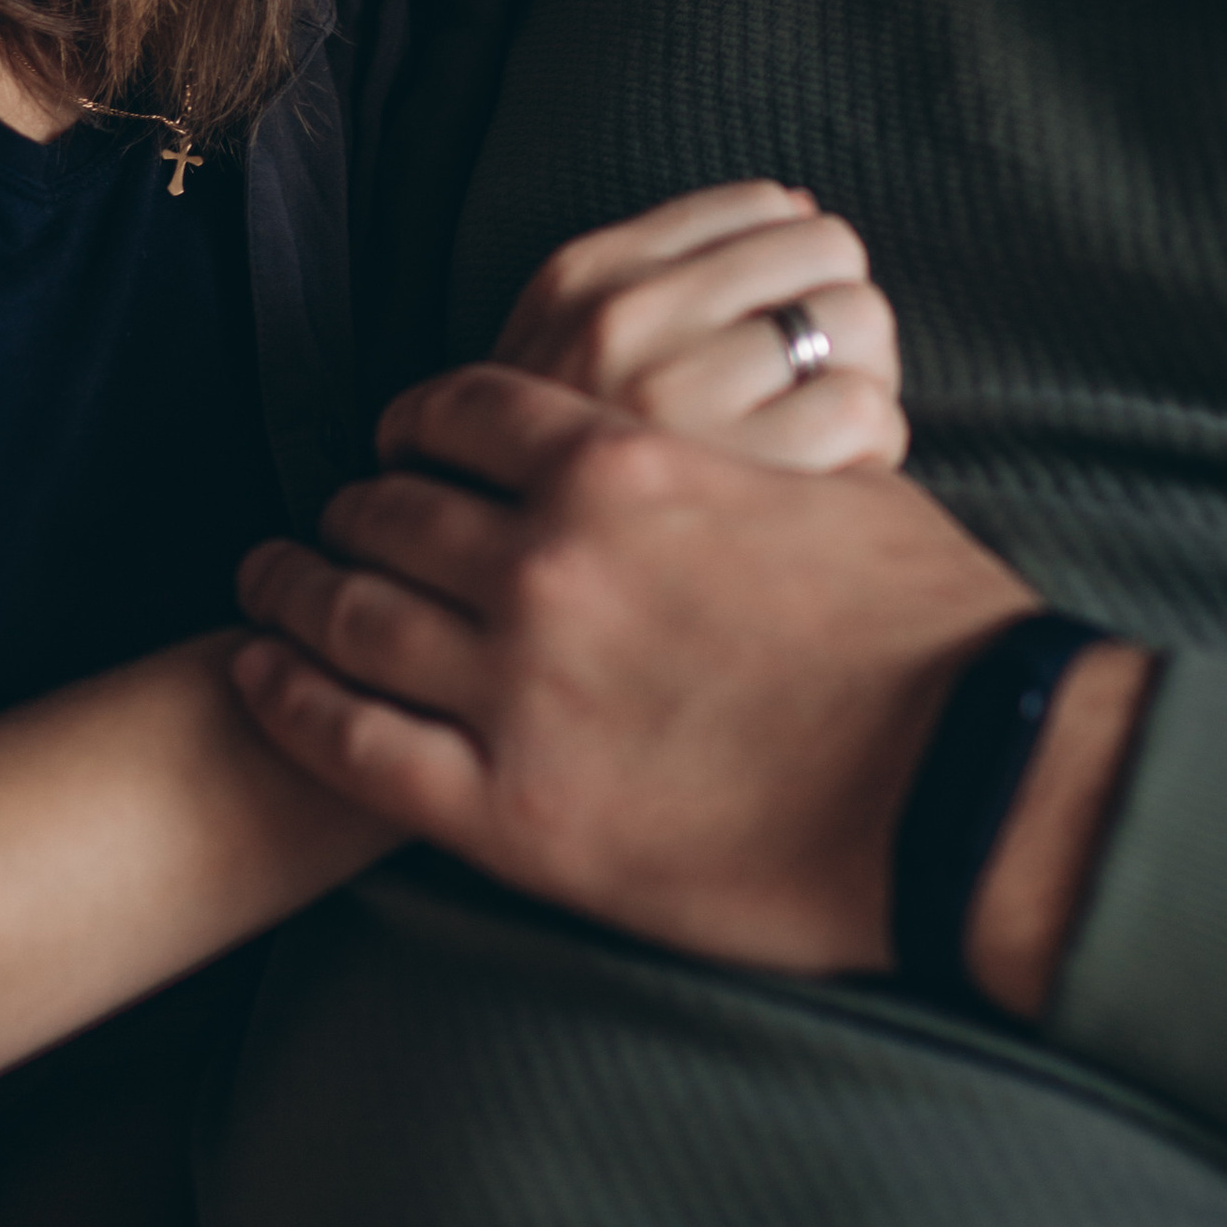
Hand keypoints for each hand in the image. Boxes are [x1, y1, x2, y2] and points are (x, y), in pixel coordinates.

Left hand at [234, 363, 1038, 970]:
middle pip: (391, 510)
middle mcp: (545, 563)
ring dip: (294, 593)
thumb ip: (738, 452)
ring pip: (351, 619)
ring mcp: (517, 690)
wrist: (965, 780)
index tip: (398, 436)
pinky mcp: (512, 815)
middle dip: (349, 509)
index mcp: (623, 466)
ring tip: (266, 591)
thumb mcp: (832, 486)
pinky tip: (260, 684)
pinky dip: (290, 706)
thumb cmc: (927, 631)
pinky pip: (354, 749)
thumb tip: (736, 428)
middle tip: (328, 520)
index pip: (465, 412)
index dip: (415, 421)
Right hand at [493, 182, 904, 472]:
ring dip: (861, 380)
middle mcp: (620, 324)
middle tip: (806, 392)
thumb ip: (676, 268)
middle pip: (828, 249)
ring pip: (861, 321)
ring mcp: (676, 402)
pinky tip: (826, 489)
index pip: (765, 204)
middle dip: (837, 316)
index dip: (793, 268)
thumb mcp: (574, 351)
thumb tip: (801, 206)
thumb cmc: (574, 482)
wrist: (504, 619)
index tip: (770, 335)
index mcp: (581, 278)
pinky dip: (873, 447)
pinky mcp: (740, 481)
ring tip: (814, 441)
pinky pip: (868, 410)